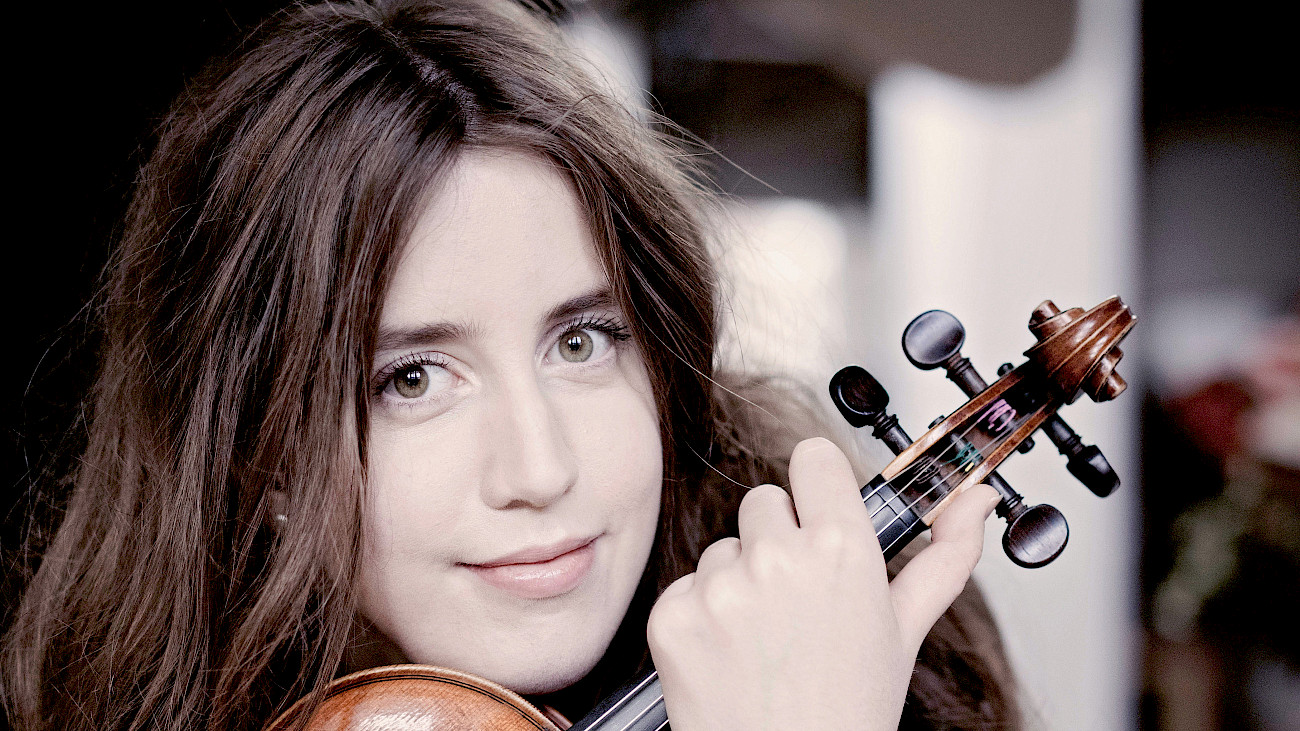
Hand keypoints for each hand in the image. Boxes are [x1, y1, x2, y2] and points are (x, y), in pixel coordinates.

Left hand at [647, 437, 998, 729]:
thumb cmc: (848, 711)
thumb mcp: (904, 632)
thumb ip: (944, 556)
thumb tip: (976, 500)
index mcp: (842, 551)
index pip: (814, 458)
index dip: (819, 486)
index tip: (821, 509)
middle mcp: (778, 559)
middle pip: (764, 502)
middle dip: (779, 540)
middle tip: (799, 601)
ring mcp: (720, 588)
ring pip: (723, 547)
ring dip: (739, 580)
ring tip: (767, 638)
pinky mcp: (673, 616)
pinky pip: (685, 585)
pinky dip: (701, 614)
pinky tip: (730, 653)